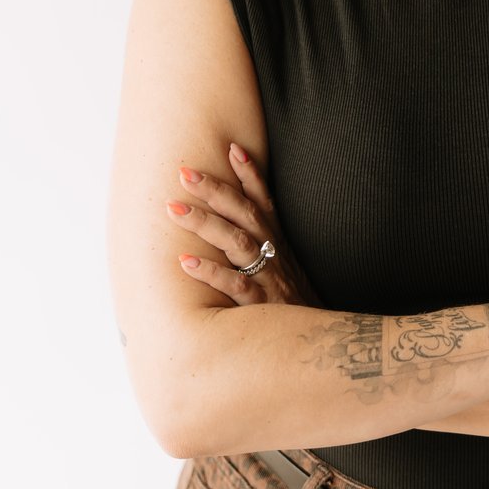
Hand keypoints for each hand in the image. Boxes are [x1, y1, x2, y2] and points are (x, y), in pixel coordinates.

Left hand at [166, 143, 322, 307]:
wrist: (314, 340)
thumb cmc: (291, 304)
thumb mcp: (283, 269)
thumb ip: (261, 247)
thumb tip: (231, 226)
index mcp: (278, 243)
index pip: (263, 201)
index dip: (250, 174)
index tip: (232, 147)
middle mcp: (274, 254)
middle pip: (245, 213)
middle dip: (215, 189)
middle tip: (185, 171)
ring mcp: (269, 277)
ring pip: (237, 243)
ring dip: (205, 223)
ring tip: (173, 209)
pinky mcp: (261, 305)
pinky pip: (235, 285)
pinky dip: (211, 273)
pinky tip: (185, 262)